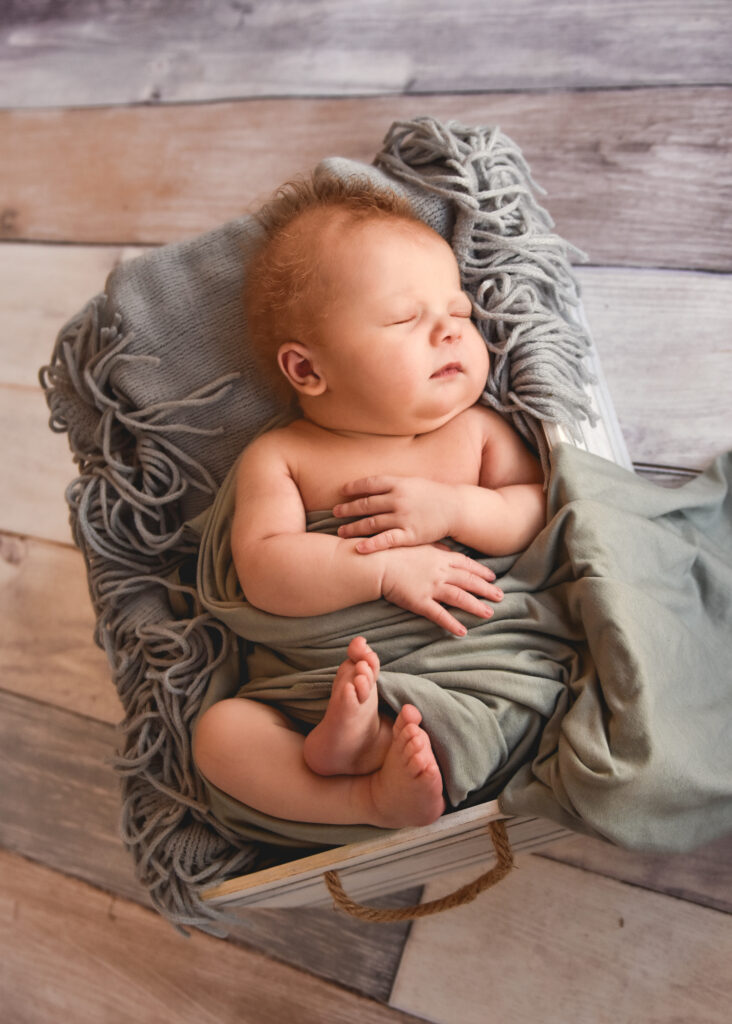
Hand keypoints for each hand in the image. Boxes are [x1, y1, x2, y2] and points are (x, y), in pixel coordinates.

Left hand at [334, 476, 455, 552]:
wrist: (456, 508)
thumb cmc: (434, 495)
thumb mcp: (414, 482)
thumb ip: (394, 484)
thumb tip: (372, 485)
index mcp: (399, 483)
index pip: (370, 483)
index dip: (354, 487)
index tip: (342, 491)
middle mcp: (398, 499)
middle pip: (366, 504)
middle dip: (348, 509)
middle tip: (334, 512)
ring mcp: (403, 517)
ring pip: (371, 523)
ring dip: (353, 527)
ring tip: (340, 532)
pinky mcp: (409, 534)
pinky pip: (386, 540)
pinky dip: (371, 544)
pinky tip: (358, 548)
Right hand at [379, 544, 501, 636]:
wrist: (376, 562)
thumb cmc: (394, 550)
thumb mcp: (418, 543)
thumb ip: (435, 548)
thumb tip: (448, 550)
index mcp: (440, 557)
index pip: (467, 564)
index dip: (481, 571)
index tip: (493, 577)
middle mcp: (440, 572)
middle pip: (469, 581)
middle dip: (486, 589)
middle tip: (500, 596)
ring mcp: (431, 587)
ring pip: (460, 597)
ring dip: (476, 606)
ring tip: (489, 613)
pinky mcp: (419, 601)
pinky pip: (439, 614)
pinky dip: (452, 623)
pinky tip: (462, 631)